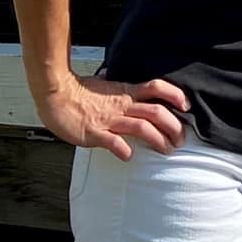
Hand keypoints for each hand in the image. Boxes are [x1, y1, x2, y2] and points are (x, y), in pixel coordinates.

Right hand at [36, 72, 188, 159]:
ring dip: (158, 139)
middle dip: (173, 126)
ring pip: (141, 127)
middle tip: (181, 139)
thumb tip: (131, 89)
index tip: (186, 105)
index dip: (174, 95)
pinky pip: (113, 142)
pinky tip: (129, 155)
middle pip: (156, 111)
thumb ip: (121, 91)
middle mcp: (121, 105)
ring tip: (167, 149)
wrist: (55, 94)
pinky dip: (124, 149)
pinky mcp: (94, 133)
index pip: (156, 88)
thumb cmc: (79, 92)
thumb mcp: (106, 87)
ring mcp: (109, 120)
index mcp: (125, 92)